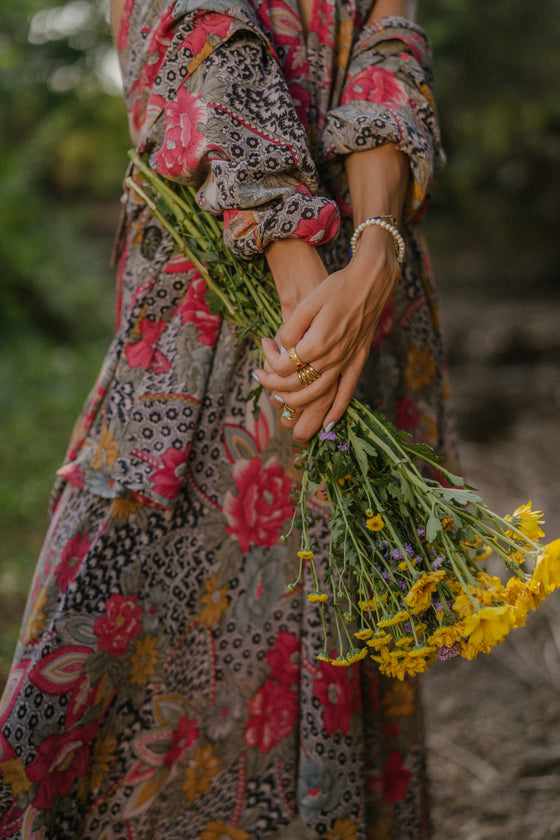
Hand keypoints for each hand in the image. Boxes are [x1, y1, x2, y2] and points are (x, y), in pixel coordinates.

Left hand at [257, 226, 400, 441]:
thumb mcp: (307, 302)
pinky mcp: (357, 361)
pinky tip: (327, 424)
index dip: (268, 359)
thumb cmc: (336, 288)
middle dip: (274, 385)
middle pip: (296, 385)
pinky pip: (347, 393)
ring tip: (280, 397)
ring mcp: (346, 362)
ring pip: (318, 394)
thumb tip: (282, 346)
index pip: (284, 365)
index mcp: (317, 342)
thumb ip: (291, 327)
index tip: (264, 345)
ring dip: (296, 403)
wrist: (370, 283)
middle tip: (261, 376)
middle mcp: (333, 357)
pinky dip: (337, 411)